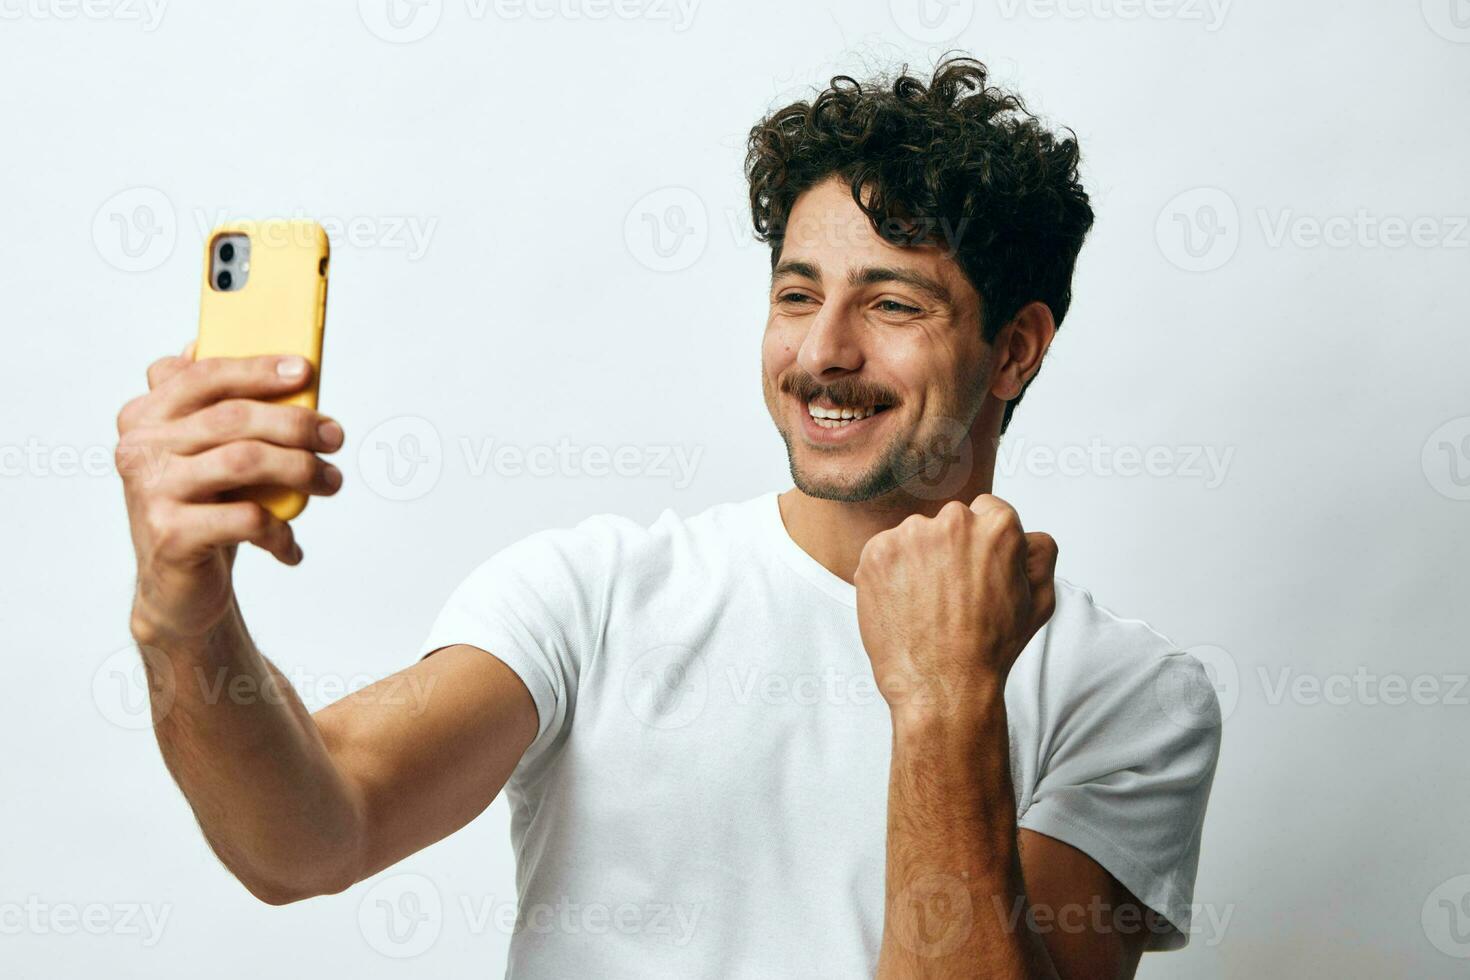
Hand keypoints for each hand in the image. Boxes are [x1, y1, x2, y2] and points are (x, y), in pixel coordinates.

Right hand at [115, 343, 344, 645]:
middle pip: (232, 419)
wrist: (175, 587)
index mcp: (145, 416)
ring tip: (330, 482)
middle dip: (296, 424)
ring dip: (301, 470)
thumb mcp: (211, 454)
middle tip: (335, 437)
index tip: (306, 371)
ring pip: (244, 462)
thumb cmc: (204, 508)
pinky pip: (247, 518)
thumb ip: (222, 408)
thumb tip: (263, 359)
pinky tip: (291, 545)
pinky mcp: (169, 534)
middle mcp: (140, 448)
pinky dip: (281, 530)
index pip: (203, 376)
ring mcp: (150, 491)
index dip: (257, 369)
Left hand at [854, 494, 1057, 725]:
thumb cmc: (989, 649)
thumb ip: (1040, 555)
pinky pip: (884, 553)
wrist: (942, 685)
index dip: (983, 543)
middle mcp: (953, 522)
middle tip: (951, 593)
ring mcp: (910, 535)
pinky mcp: (876, 553)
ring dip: (918, 560)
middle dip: (950, 549)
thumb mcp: (1039, 602)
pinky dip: (889, 574)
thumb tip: (1027, 534)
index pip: (988, 510)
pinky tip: (903, 604)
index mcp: (997, 527)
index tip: (976, 568)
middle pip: (950, 522)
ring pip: (915, 537)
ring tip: (926, 603)